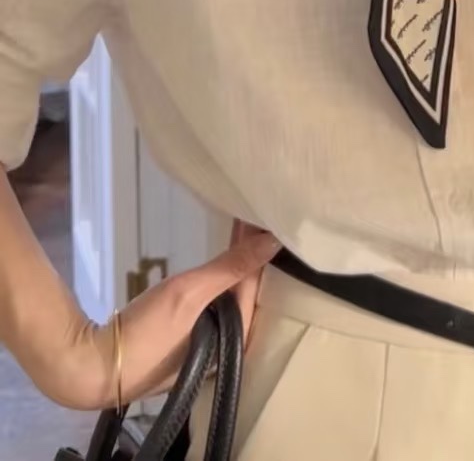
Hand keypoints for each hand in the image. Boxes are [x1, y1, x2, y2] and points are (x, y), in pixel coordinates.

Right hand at [48, 222, 278, 410]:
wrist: (90, 367)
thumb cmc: (147, 333)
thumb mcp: (191, 293)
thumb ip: (232, 267)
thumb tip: (274, 239)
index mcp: (237, 342)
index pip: (256, 284)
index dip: (259, 249)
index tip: (263, 216)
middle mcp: (225, 347)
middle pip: (245, 292)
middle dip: (250, 256)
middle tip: (253, 216)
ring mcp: (202, 347)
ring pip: (226, 298)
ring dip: (231, 266)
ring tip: (239, 230)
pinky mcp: (181, 343)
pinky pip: (207, 306)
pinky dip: (213, 283)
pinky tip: (214, 265)